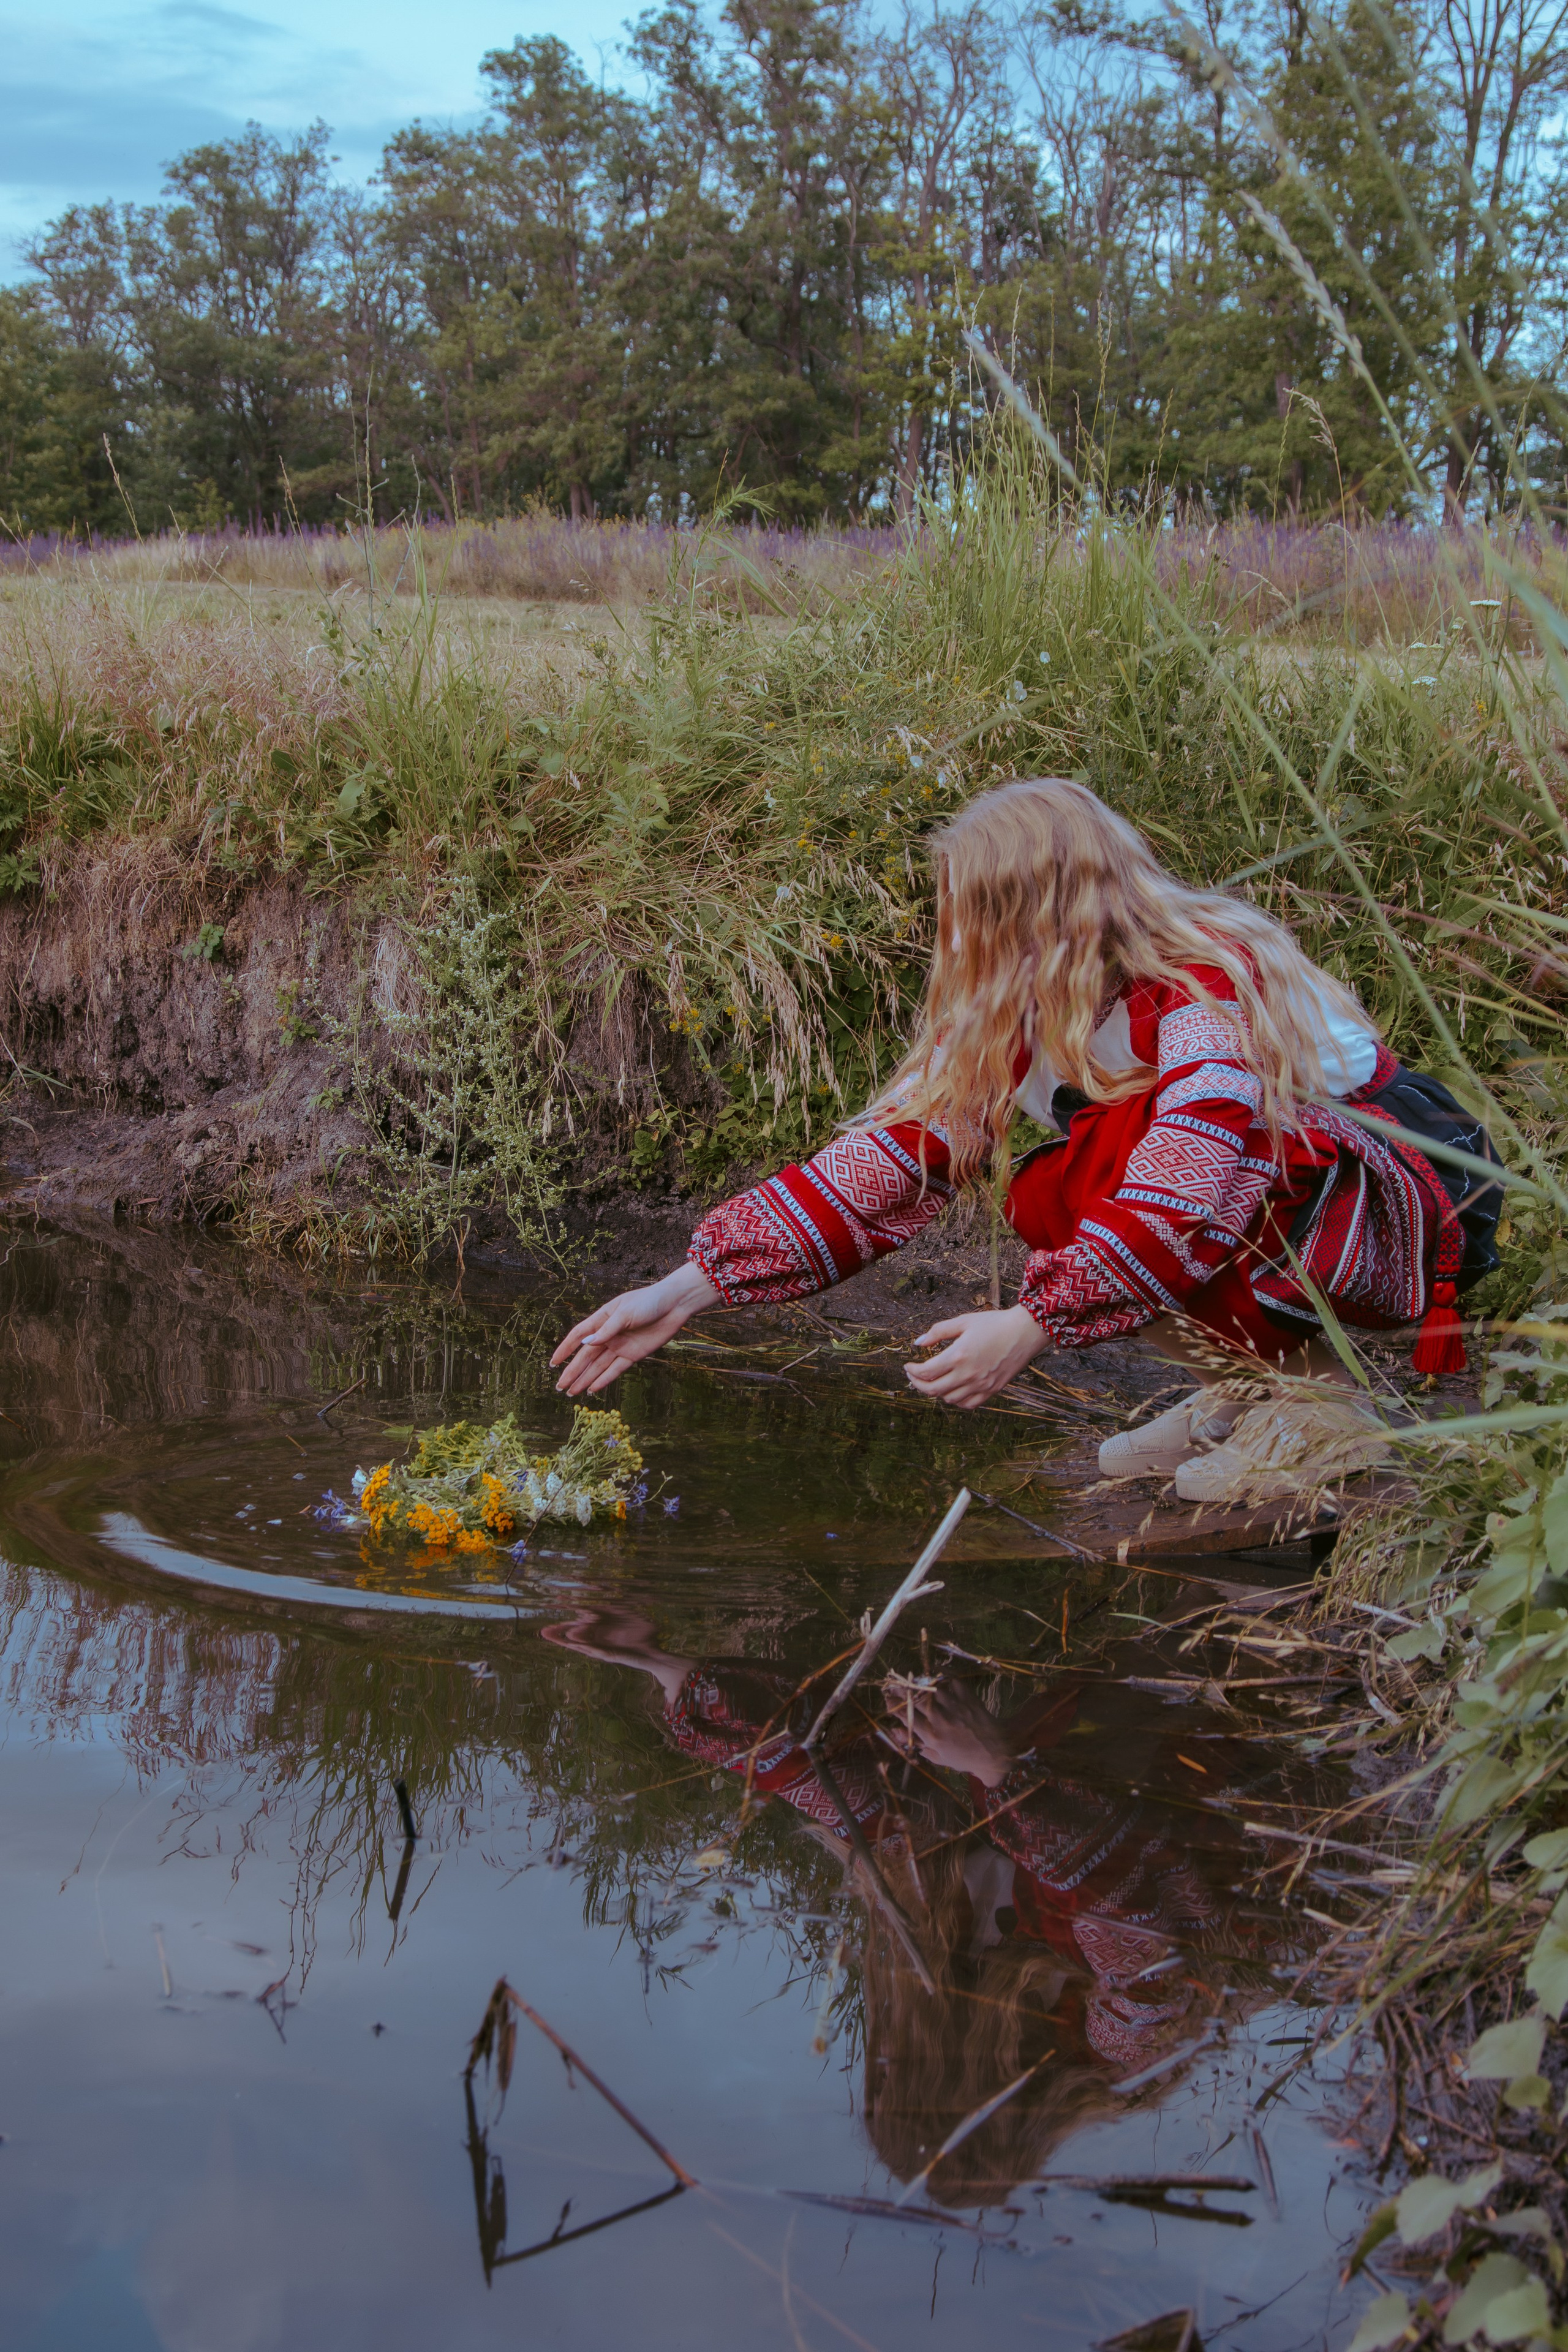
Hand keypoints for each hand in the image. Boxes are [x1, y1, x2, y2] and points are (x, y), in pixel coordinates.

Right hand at [550, 1263, 720, 1394]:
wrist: (674, 1305)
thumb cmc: (648, 1302)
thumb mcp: (625, 1313)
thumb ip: (606, 1331)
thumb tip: (586, 1345)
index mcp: (602, 1319)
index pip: (578, 1336)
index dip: (565, 1350)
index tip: (553, 1363)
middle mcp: (609, 1335)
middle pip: (586, 1356)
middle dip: (573, 1371)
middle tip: (560, 1387)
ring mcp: (620, 1346)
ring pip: (598, 1366)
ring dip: (585, 1379)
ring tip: (572, 1393)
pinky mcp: (633, 1355)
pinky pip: (615, 1370)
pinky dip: (604, 1380)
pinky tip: (592, 1389)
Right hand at [886, 1680, 1013, 1782]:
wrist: (996, 1752)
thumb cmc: (965, 1758)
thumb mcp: (939, 1758)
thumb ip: (918, 1745)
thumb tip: (896, 1732)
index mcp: (932, 1737)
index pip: (907, 1717)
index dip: (894, 1706)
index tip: (888, 1699)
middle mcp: (941, 1720)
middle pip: (916, 1699)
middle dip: (902, 1690)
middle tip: (896, 1685)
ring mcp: (955, 1707)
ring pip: (933, 1688)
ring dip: (921, 1683)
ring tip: (915, 1680)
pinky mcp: (968, 1698)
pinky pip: (953, 1682)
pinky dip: (945, 1678)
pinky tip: (939, 1678)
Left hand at [903, 1305, 1044, 1409]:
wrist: (1025, 1332)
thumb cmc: (995, 1323)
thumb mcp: (963, 1321)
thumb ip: (938, 1332)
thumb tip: (918, 1343)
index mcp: (958, 1356)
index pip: (926, 1372)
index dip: (912, 1371)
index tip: (908, 1366)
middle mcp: (968, 1374)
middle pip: (933, 1390)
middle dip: (918, 1384)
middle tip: (914, 1376)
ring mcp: (981, 1385)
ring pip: (949, 1399)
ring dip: (936, 1392)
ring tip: (932, 1381)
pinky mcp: (992, 1390)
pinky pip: (968, 1404)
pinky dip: (956, 1400)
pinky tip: (952, 1390)